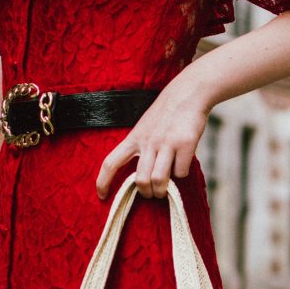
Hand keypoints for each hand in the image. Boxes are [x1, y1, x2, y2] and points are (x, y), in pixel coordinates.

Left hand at [96, 78, 210, 199]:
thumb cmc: (166, 113)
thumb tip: (141, 177)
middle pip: (140, 180)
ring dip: (162, 191)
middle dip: (146, 193)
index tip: (101, 196)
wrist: (188, 92)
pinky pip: (181, 172)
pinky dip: (181, 174)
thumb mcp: (144, 127)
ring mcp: (167, 143)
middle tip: (152, 192)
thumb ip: (140, 147)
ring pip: (159, 180)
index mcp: (134, 138)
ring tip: (165, 189)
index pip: (111, 163)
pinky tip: (182, 165)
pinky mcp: (185, 144)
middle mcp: (148, 142)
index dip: (103, 182)